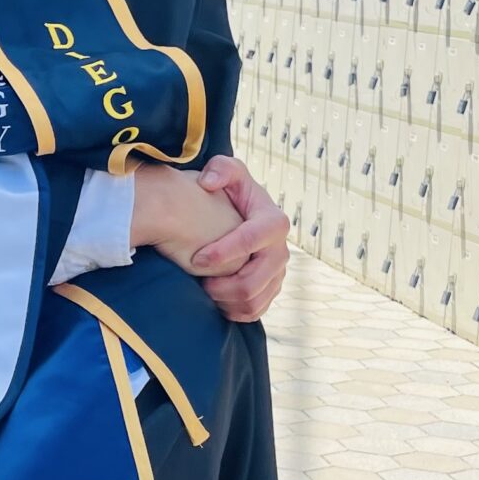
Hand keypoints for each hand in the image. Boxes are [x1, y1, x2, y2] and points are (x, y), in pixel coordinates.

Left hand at [130, 160, 288, 323]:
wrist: (238, 215)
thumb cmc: (229, 192)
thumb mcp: (227, 171)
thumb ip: (220, 168)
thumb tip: (209, 183)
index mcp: (274, 222)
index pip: (253, 241)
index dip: (225, 253)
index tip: (197, 259)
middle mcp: (281, 251)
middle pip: (254, 281)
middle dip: (222, 285)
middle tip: (197, 281)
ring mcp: (278, 273)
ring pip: (253, 300)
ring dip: (224, 300)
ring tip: (202, 289)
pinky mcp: (270, 290)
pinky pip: (254, 311)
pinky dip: (232, 311)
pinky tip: (213, 300)